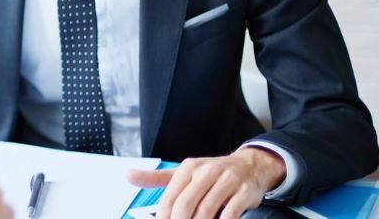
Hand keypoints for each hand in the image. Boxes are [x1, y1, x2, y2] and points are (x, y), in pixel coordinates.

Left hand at [126, 148, 285, 218]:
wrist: (250, 165)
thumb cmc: (211, 173)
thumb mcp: (184, 172)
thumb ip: (156, 178)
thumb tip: (128, 176)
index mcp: (188, 168)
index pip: (170, 197)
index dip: (164, 217)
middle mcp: (207, 171)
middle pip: (186, 204)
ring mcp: (228, 181)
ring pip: (207, 209)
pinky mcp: (245, 192)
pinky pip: (232, 213)